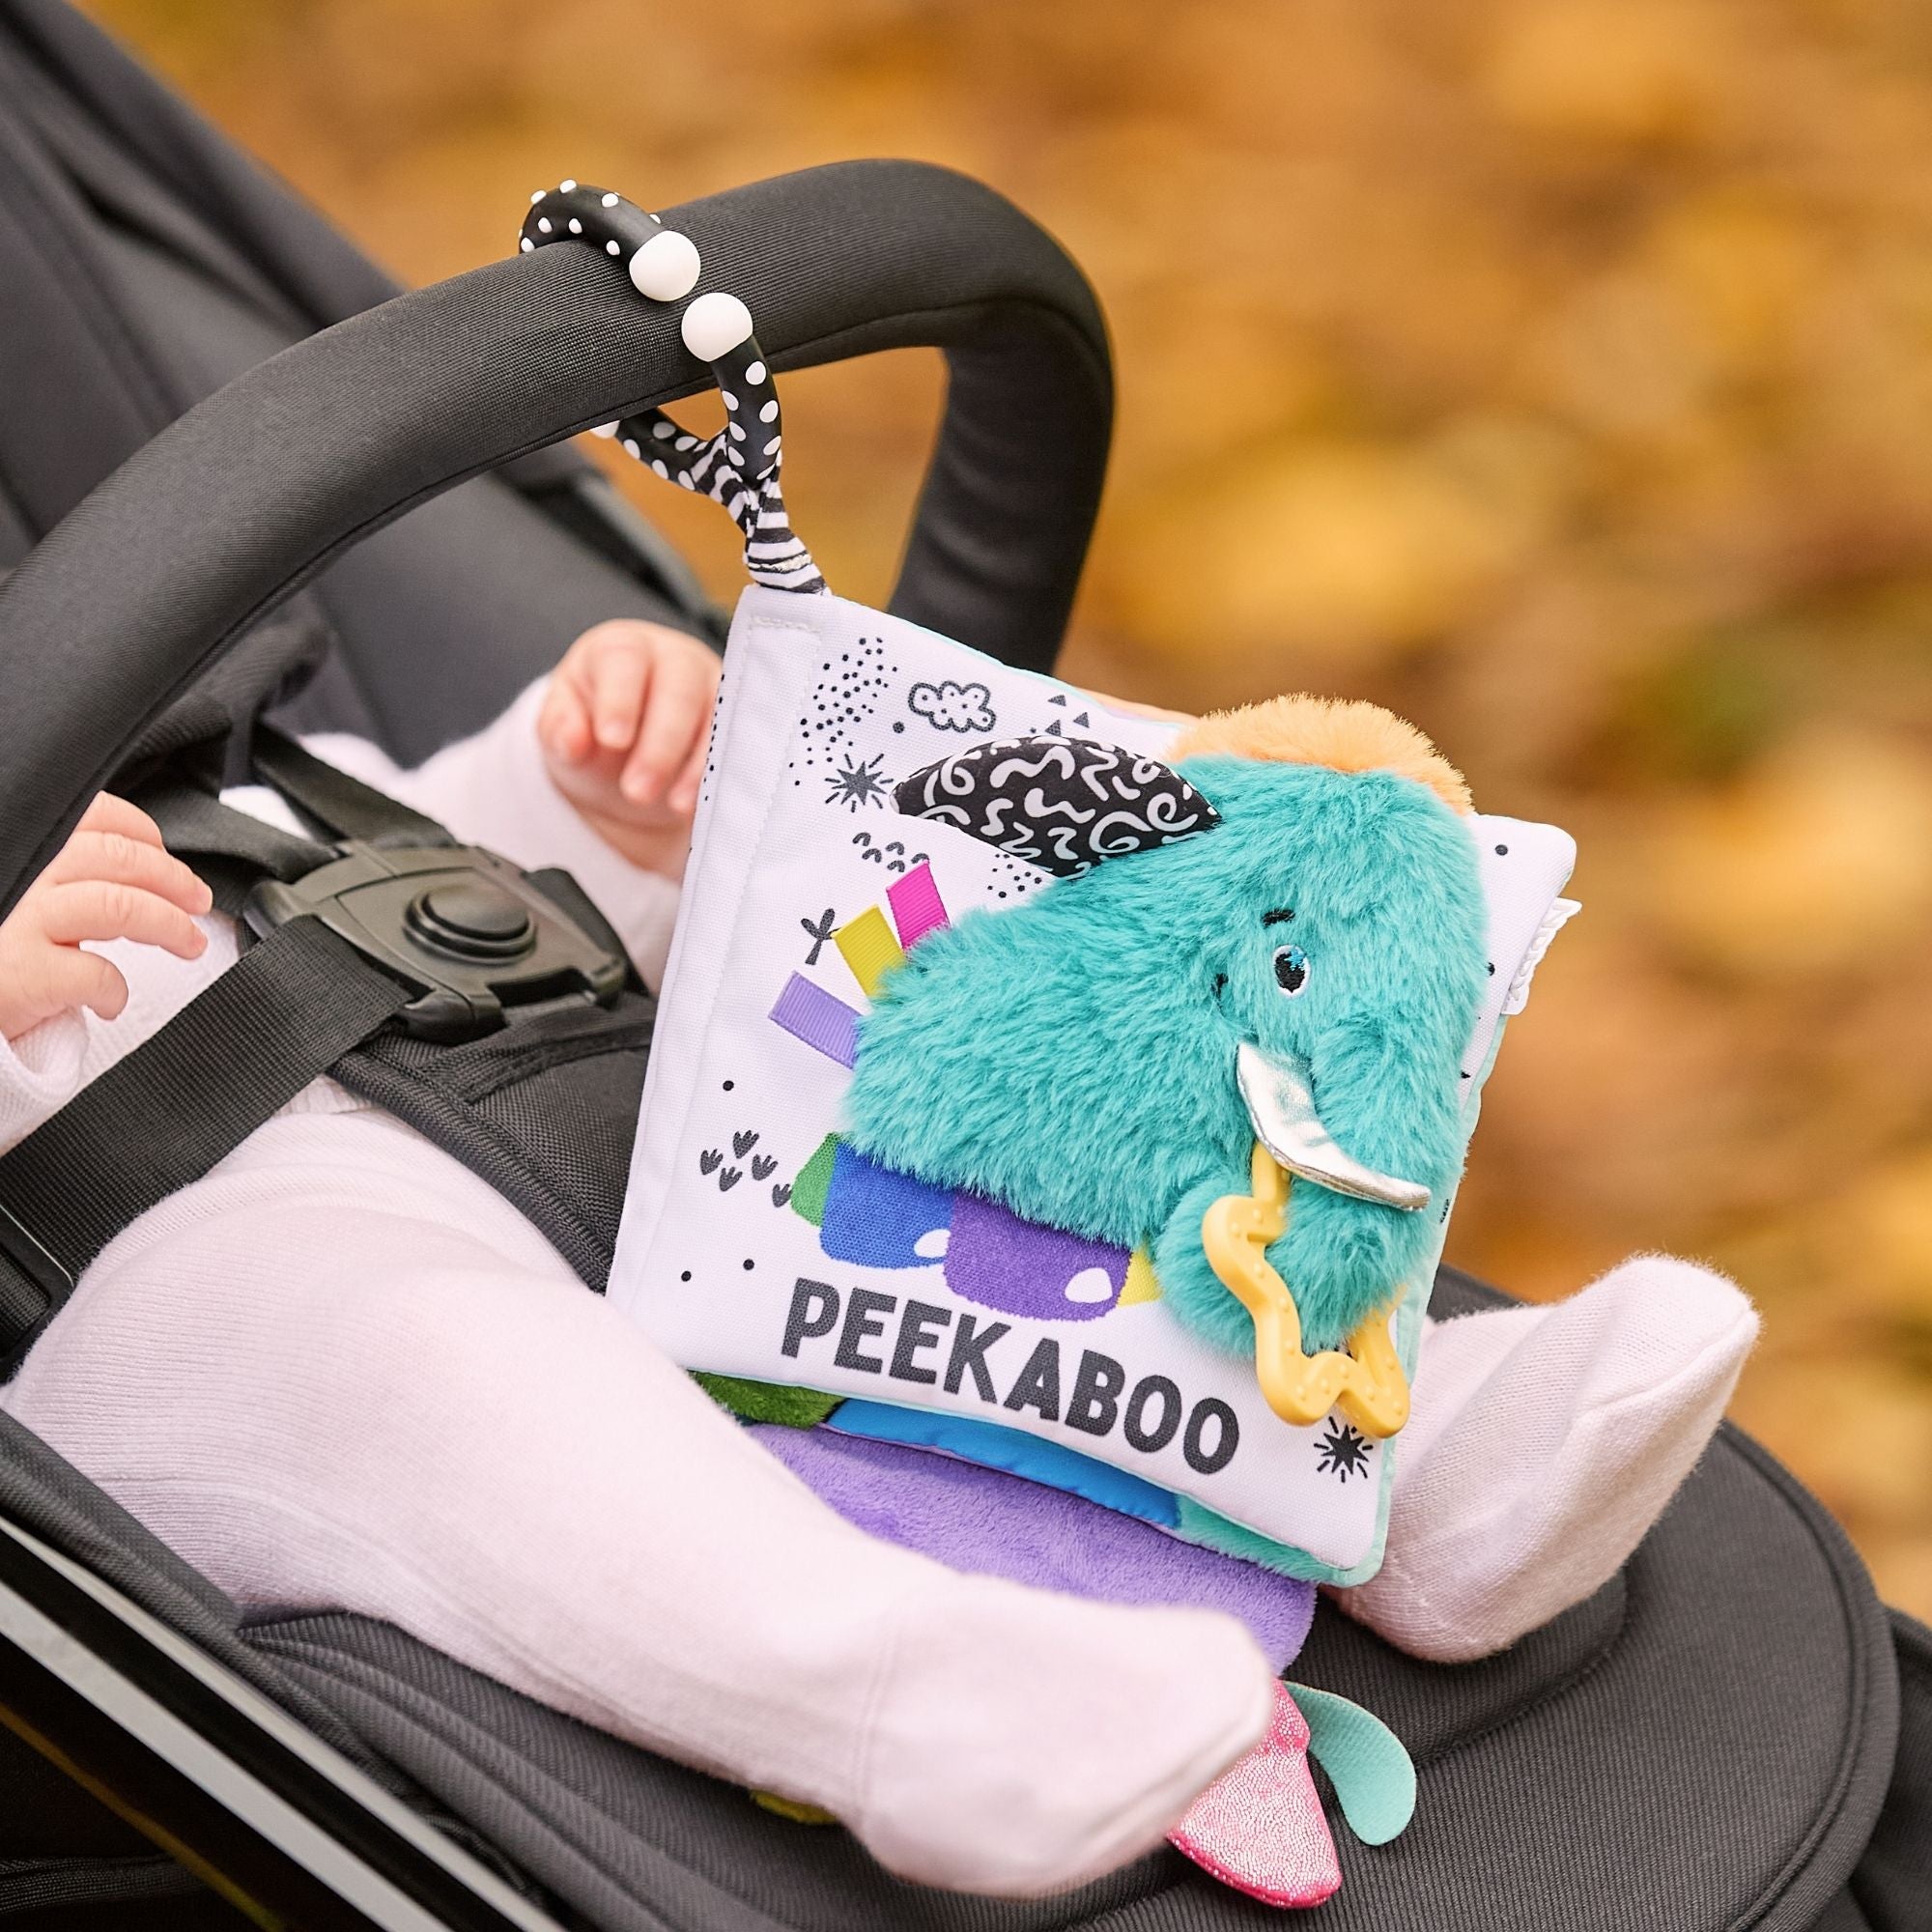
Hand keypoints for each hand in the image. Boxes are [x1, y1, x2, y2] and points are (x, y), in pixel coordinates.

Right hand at [0, 794, 211, 1041]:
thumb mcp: (21, 891)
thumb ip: (64, 874)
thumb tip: (141, 866)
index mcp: (27, 850)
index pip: (93, 816)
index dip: (141, 834)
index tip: (164, 856)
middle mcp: (22, 876)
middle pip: (118, 857)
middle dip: (173, 878)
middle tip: (198, 901)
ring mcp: (19, 923)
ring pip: (119, 905)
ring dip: (169, 925)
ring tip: (190, 944)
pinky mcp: (22, 974)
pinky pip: (93, 973)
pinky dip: (115, 989)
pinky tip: (110, 1001)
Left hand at [538, 620, 721, 876]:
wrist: (626, 743)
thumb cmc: (591, 723)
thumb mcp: (562, 724)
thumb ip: (560, 727)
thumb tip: (573, 742)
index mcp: (622, 648)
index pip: (625, 660)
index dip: (620, 699)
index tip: (612, 741)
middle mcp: (673, 658)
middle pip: (679, 688)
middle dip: (660, 744)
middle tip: (636, 791)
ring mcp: (711, 687)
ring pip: (715, 715)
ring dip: (696, 764)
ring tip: (672, 805)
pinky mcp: (733, 720)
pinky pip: (734, 744)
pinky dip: (716, 774)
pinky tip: (697, 802)